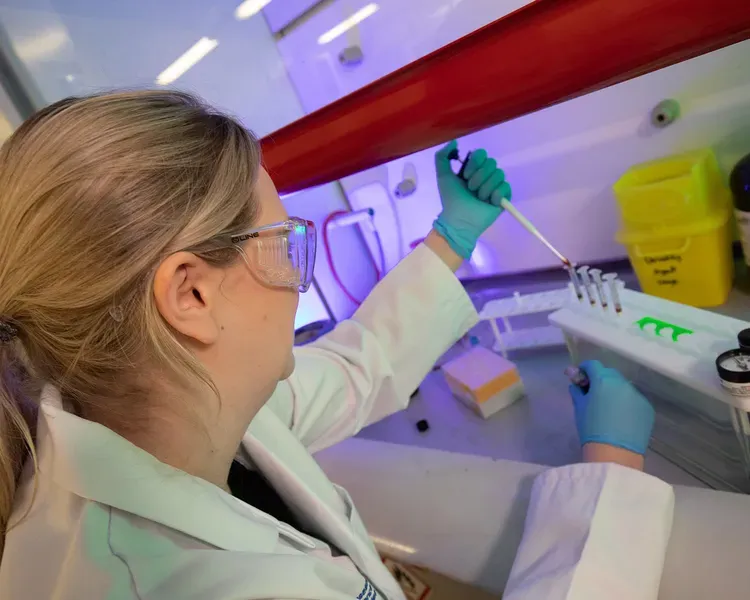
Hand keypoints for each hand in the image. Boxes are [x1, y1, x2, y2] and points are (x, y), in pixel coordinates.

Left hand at [433, 140, 510, 258]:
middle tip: (471, 189)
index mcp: (474, 168)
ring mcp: (496, 185)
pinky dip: (496, 195)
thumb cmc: (451, 199)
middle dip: (479, 177)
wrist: (459, 219)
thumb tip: (455, 142)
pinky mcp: (504, 197)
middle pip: (491, 163)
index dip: (475, 163)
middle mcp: (486, 175)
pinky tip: (489, 203)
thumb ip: (443, 156)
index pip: (482, 154)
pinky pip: (506, 187)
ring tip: (478, 199)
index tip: (465, 176)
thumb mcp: (443, 176)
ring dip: (485, 188)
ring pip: (499, 174)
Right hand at [569, 360, 654, 454]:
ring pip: (623, 386)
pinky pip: (634, 399)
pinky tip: (621, 417)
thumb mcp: (579, 407)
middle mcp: (623, 383)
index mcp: (603, 380)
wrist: (614, 453)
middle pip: (609, 374)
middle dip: (601, 379)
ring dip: (614, 391)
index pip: (593, 365)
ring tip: (608, 407)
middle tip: (593, 394)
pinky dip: (626, 403)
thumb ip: (577, 390)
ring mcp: (637, 395)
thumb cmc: (591, 428)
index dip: (584, 369)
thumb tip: (576, 382)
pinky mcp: (647, 408)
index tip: (580, 379)